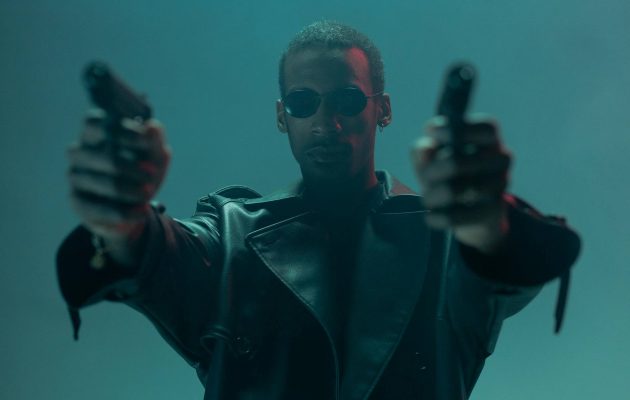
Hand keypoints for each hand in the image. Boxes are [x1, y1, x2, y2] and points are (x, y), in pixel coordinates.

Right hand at [67, 109, 170, 242]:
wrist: (135, 205)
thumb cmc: (142, 170)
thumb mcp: (154, 156)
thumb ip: (154, 140)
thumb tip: (152, 127)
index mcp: (94, 132)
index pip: (96, 122)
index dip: (123, 131)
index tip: (147, 142)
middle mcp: (79, 151)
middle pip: (107, 156)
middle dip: (134, 167)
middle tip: (152, 173)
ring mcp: (75, 176)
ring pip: (107, 183)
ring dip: (133, 191)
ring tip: (148, 193)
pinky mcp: (76, 201)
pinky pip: (100, 208)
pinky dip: (126, 212)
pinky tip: (141, 212)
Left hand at [412, 115, 511, 253]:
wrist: (469, 212)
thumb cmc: (447, 176)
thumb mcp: (431, 161)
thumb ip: (423, 151)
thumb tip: (425, 148)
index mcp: (489, 139)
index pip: (486, 128)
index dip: (459, 129)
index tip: (431, 131)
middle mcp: (501, 159)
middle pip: (462, 162)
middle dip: (433, 171)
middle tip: (425, 177)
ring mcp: (501, 185)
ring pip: (460, 190)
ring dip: (434, 196)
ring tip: (427, 199)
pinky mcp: (495, 211)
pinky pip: (462, 215)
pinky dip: (441, 217)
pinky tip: (431, 217)